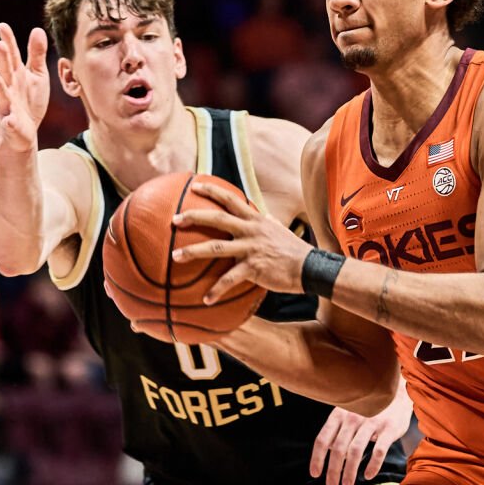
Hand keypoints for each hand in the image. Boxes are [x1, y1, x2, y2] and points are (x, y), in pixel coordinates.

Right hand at [0, 23, 49, 148]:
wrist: (24, 132)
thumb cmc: (29, 100)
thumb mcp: (37, 75)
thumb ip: (36, 54)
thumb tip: (37, 29)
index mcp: (16, 74)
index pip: (11, 55)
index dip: (7, 41)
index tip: (2, 25)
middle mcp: (9, 88)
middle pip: (5, 71)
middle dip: (2, 59)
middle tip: (0, 44)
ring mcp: (8, 106)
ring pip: (2, 95)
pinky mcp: (12, 125)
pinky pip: (10, 123)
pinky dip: (9, 121)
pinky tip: (8, 119)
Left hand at [171, 180, 313, 302]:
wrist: (309, 268)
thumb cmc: (294, 250)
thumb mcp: (280, 230)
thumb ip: (269, 222)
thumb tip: (266, 216)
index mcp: (255, 219)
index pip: (231, 199)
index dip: (212, 191)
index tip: (194, 185)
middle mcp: (251, 230)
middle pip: (217, 219)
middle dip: (193, 217)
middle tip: (174, 220)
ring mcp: (251, 249)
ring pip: (216, 248)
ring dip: (192, 252)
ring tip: (174, 257)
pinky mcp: (254, 268)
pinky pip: (229, 279)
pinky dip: (216, 290)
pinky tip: (206, 299)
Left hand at [309, 385, 410, 484]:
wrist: (398, 392)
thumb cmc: (370, 407)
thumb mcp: (349, 412)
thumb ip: (339, 430)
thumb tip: (330, 453)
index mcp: (339, 414)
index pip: (323, 438)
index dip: (317, 458)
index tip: (316, 473)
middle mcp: (353, 417)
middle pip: (338, 448)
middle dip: (333, 470)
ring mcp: (371, 422)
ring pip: (355, 451)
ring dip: (349, 470)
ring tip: (346, 484)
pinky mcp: (388, 429)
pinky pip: (378, 451)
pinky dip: (372, 466)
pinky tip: (367, 475)